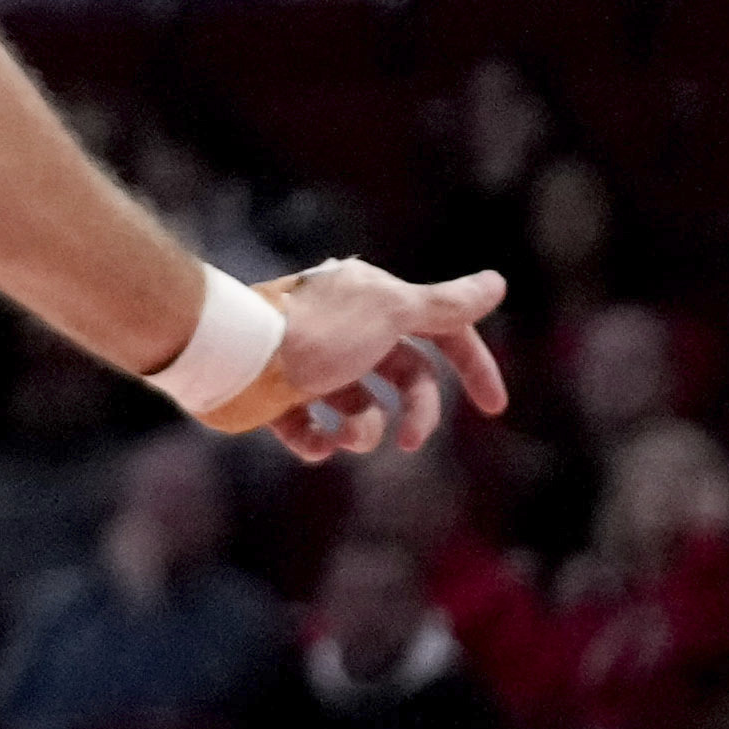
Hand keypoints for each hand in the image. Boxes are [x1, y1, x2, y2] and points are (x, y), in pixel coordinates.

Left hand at [214, 258, 510, 462]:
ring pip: (363, 412)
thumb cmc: (315, 332)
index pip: (440, 328)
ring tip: (344, 435)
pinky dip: (319, 444)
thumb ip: (444, 305)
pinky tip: (312, 441)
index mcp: (373, 303)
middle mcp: (345, 331)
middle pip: (407, 378)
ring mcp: (311, 366)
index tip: (494, 407)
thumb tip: (496, 283)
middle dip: (416, 414)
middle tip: (410, 440)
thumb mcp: (390, 312)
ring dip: (363, 432)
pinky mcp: (278, 399)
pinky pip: (313, 434)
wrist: (232, 356)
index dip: (472, 363)